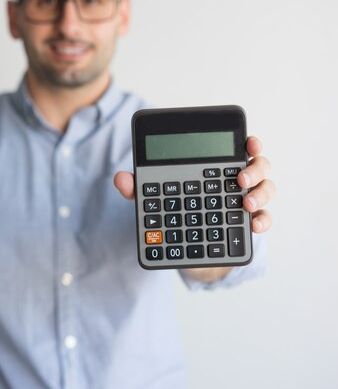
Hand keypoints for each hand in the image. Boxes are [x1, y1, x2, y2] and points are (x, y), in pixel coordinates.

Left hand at [114, 135, 273, 233]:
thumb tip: (121, 178)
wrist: (186, 246)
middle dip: (255, 169)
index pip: (239, 147)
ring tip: (245, 204)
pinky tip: (255, 224)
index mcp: (218, 166)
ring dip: (260, 194)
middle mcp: (238, 180)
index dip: (250, 142)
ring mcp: (246, 201)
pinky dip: (264, 220)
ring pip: (267, 189)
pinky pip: (265, 219)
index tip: (249, 142)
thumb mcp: (155, 199)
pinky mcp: (247, 224)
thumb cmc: (175, 211)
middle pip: (259, 165)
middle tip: (239, 179)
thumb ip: (140, 188)